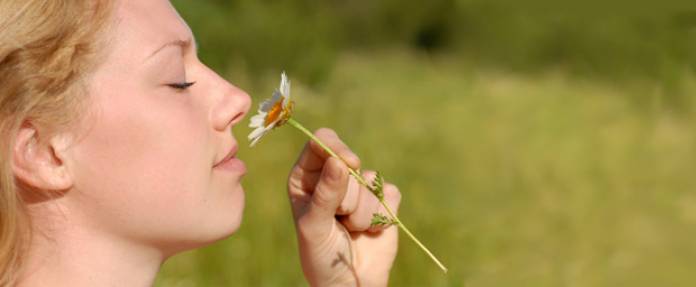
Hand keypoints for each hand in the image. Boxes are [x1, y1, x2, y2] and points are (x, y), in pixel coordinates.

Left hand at [287, 128, 401, 286]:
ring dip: (362, 213)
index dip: (334, 147)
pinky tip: (370, 230)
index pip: (319, 144)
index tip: (348, 162)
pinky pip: (390, 193)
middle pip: (349, 163)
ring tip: (351, 229)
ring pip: (370, 180)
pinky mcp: (383, 199)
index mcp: (305, 177)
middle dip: (347, 196)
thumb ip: (325, 194)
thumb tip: (339, 162)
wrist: (350, 283)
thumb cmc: (322, 256)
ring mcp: (359, 187)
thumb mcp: (314, 226)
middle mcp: (331, 176)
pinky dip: (382, 216)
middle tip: (338, 219)